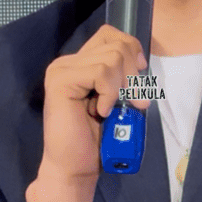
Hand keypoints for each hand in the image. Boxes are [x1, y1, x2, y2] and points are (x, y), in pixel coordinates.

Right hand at [37, 24, 147, 184]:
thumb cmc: (96, 139)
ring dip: (122, 86)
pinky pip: (100, 72)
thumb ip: (121, 76)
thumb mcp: (117, 99)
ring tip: (114, 109)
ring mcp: (61, 70)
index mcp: (80, 63)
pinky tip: (101, 111)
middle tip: (135, 102)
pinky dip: (109, 93)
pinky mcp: (60, 81)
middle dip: (133, 72)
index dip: (131, 48)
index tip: (140, 74)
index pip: (109, 34)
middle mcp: (67, 62)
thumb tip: (141, 59)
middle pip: (115, 43)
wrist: (75, 167)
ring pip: (111, 58)